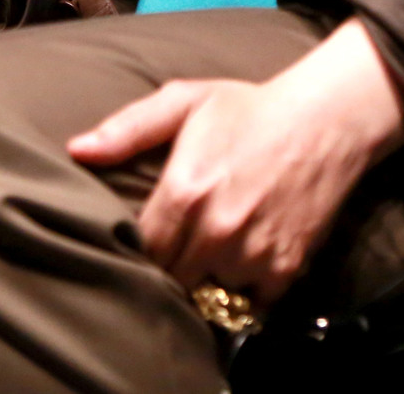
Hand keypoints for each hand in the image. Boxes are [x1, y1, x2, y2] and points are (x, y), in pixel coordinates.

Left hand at [67, 18, 403, 308]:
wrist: (328, 118)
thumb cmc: (251, 107)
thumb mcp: (186, 101)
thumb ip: (127, 128)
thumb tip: (76, 150)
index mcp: (183, 193)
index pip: (141, 250)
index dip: (141, 247)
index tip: (148, 238)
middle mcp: (215, 230)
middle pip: (172, 277)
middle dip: (170, 267)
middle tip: (178, 249)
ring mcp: (252, 252)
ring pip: (210, 291)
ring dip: (208, 278)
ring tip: (211, 253)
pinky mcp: (285, 266)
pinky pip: (252, 301)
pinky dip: (246, 288)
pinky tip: (244, 260)